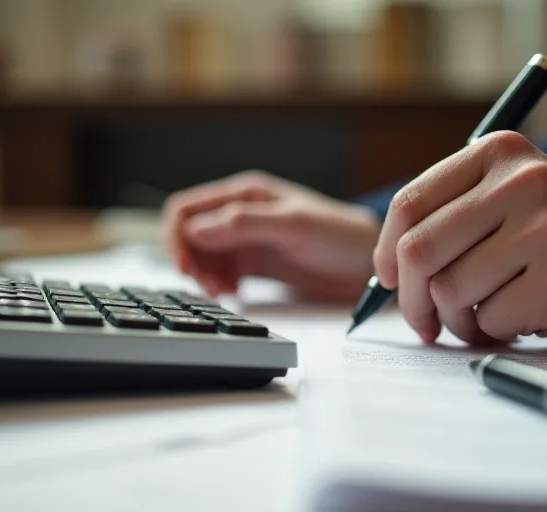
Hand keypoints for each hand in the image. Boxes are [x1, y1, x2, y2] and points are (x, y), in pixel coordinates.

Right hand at [162, 170, 380, 300]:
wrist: (369, 263)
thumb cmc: (340, 234)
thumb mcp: (293, 226)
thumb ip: (244, 224)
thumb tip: (196, 229)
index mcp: (244, 194)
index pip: (187, 209)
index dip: (177, 237)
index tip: (186, 265)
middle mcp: (239, 214)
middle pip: (188, 234)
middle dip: (189, 260)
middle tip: (205, 285)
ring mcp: (245, 239)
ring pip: (201, 256)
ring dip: (202, 275)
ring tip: (221, 292)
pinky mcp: (254, 263)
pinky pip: (220, 272)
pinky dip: (217, 284)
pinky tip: (233, 293)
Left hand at [373, 131, 546, 348]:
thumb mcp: (519, 198)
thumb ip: (456, 214)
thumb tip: (388, 264)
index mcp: (500, 153)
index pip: (410, 204)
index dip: (387, 251)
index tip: (389, 279)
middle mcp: (521, 182)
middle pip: (419, 249)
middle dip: (410, 298)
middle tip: (422, 323)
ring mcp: (545, 229)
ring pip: (450, 290)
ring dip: (457, 319)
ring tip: (484, 319)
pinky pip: (491, 319)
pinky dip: (494, 332)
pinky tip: (520, 322)